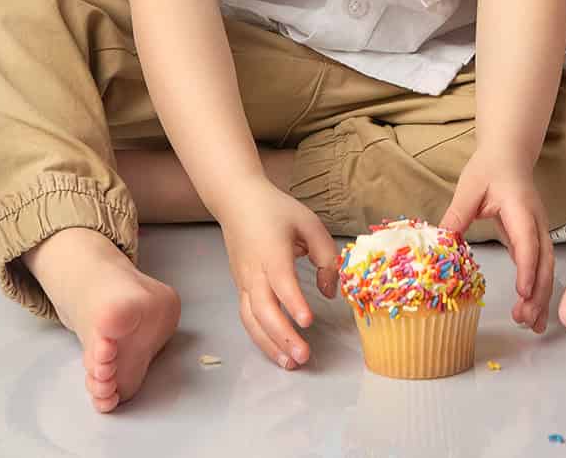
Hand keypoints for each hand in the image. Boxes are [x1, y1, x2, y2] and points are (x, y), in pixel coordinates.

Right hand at [214, 177, 340, 369]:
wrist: (237, 202)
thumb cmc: (276, 211)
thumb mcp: (310, 223)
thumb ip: (325, 257)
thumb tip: (329, 293)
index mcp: (272, 252)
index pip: (281, 282)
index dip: (294, 303)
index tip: (308, 321)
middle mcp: (254, 272)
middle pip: (263, 310)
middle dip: (283, 336)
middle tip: (304, 356)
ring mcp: (244, 282)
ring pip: (251, 320)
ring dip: (269, 345)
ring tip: (290, 364)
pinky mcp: (241, 288)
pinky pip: (247, 318)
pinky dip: (260, 338)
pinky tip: (276, 351)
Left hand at [442, 148, 554, 331]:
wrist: (509, 155)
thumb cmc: (489, 169)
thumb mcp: (469, 188)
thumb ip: (457, 215)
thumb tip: (441, 243)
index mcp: (520, 208)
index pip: (527, 241)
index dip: (527, 267)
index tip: (523, 292)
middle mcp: (536, 222)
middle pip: (544, 260)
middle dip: (538, 291)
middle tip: (525, 319)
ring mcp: (538, 231)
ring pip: (546, 267)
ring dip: (541, 295)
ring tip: (532, 325)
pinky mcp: (533, 238)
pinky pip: (540, 266)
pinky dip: (538, 289)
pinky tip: (533, 310)